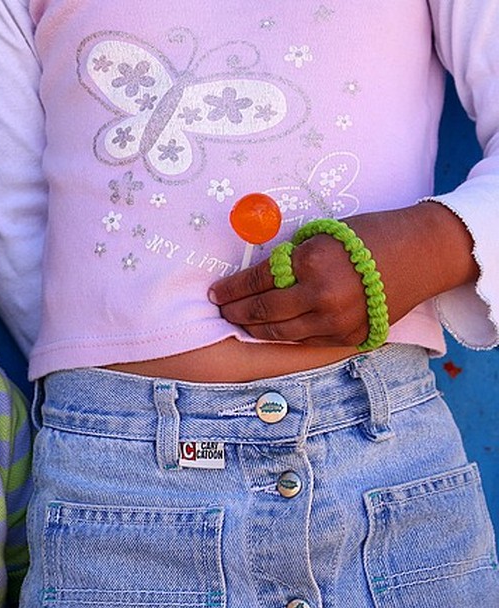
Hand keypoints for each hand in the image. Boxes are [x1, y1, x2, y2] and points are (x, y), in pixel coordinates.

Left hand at [208, 203, 478, 345]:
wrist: (423, 254)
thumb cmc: (370, 235)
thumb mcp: (322, 235)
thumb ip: (292, 257)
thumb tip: (257, 275)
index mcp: (310, 262)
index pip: (257, 280)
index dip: (231, 288)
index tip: (215, 292)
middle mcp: (320, 295)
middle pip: (263, 310)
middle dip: (236, 312)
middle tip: (221, 311)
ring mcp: (335, 321)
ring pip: (280, 333)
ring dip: (255, 329)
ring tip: (239, 323)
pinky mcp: (347, 337)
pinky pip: (305, 341)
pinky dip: (284, 337)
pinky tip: (270, 332)